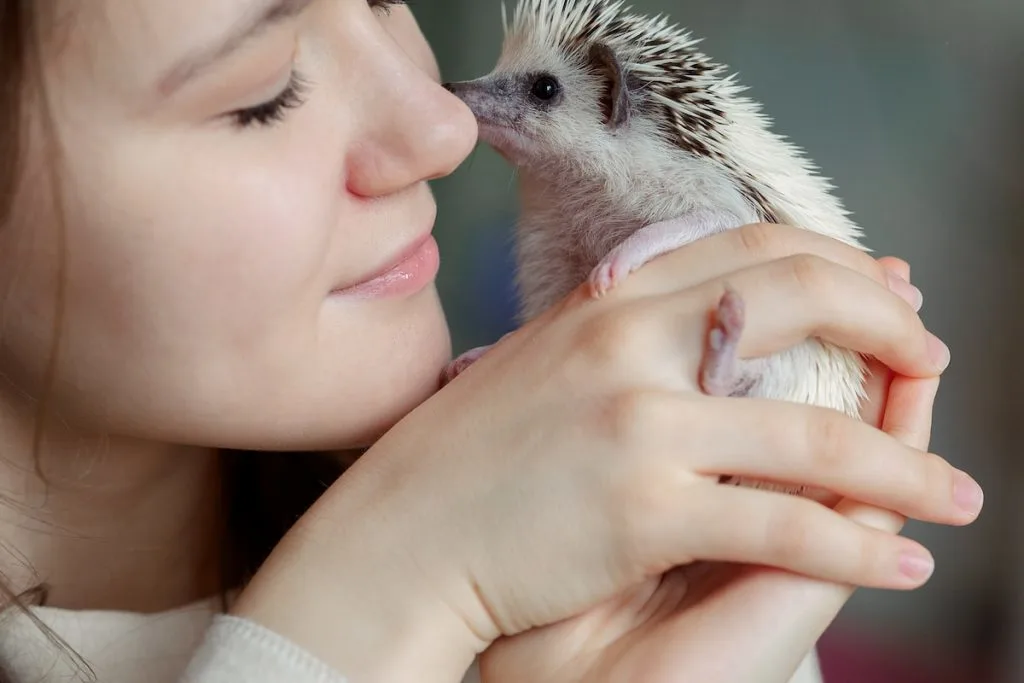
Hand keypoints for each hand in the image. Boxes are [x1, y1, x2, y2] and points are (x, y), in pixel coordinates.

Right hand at [232, 225, 978, 682]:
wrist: (395, 538)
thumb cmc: (465, 460)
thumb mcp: (542, 363)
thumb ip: (619, 331)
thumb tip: (696, 321)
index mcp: (608, 301)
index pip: (752, 247)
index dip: (838, 264)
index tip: (885, 292)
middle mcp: (628, 342)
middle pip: (800, 300)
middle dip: (891, 326)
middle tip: (935, 356)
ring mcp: (639, 423)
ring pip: (817, 434)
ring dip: (907, 467)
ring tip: (958, 496)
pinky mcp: (643, 508)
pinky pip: (784, 524)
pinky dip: (857, 549)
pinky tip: (901, 564)